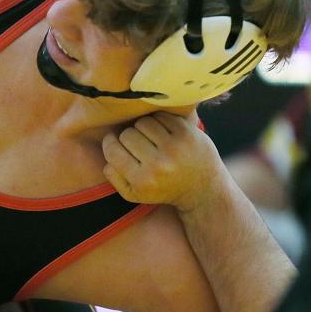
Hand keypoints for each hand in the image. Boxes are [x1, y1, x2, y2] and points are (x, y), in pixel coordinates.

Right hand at [102, 112, 224, 213]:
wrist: (202, 187)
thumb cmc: (163, 189)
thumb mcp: (134, 194)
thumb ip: (115, 178)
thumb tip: (108, 158)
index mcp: (142, 180)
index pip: (113, 151)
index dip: (109, 143)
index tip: (112, 142)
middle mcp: (158, 164)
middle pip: (127, 135)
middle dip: (127, 137)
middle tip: (135, 143)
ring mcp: (174, 147)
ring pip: (143, 123)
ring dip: (142, 128)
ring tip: (148, 137)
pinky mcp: (187, 133)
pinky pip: (161, 116)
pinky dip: (159, 121)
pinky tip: (162, 132)